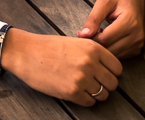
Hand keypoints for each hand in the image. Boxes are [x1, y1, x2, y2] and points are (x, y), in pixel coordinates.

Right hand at [0, 29, 121, 105]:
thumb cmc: (49, 47)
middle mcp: (90, 63)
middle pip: (113, 83)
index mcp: (93, 48)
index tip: (104, 74)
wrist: (27, 53)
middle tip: (95, 83)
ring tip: (85, 88)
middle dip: (105, 85)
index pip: (117, 68)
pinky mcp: (72, 92)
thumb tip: (108, 66)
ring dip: (96, 94)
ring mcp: (82, 79)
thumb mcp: (76, 42)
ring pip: (103, 95)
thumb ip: (93, 52)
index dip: (112, 72)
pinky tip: (76, 92)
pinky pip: (90, 102)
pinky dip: (85, 100)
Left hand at [76, 0, 144, 58]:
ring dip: (102, 48)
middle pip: (109, 49)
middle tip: (86, 35)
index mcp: (129, 22)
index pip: (104, 39)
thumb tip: (83, 35)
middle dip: (95, 44)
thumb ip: (93, 18)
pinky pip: (119, 55)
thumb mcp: (104, 2)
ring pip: (113, 55)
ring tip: (97, 35)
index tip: (80, 32)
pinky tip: (106, 39)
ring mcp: (138, 44)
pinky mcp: (137, 49)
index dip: (90, 37)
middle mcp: (137, 36)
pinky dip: (110, 49)